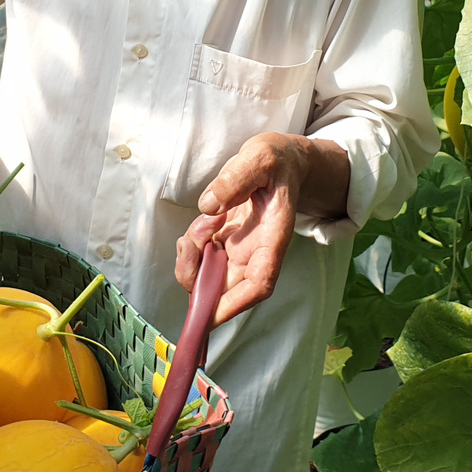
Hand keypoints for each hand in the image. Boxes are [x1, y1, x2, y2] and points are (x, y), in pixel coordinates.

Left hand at [174, 133, 349, 325]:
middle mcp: (255, 251)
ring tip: (203, 222)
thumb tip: (208, 206)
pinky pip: (202, 257)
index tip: (210, 314)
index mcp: (272, 237)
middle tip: (190, 245)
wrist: (280, 160)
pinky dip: (191, 247)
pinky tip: (202, 221)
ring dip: (192, 257)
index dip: (235, 304)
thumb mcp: (260, 158)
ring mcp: (239, 248)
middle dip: (199, 279)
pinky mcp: (226, 241)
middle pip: (226, 288)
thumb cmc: (277, 160)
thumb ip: (236, 179)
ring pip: (209, 274)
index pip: (259, 283)